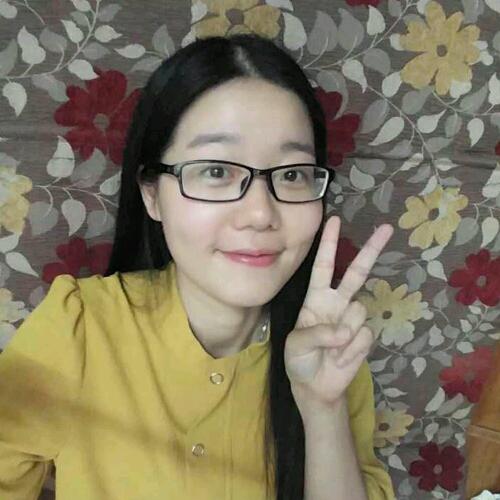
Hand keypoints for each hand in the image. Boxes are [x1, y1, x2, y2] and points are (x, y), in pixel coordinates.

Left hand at [284, 215, 393, 414]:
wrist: (314, 387)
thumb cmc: (299, 360)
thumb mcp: (296, 344)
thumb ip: (317, 334)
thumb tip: (345, 331)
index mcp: (316, 298)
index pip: (323, 266)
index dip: (329, 244)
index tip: (335, 220)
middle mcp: (337, 303)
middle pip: (356, 273)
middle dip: (371, 250)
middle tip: (386, 228)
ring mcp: (352, 320)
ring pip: (358, 311)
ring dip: (344, 334)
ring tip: (330, 350)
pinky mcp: (364, 338)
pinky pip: (364, 336)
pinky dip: (351, 350)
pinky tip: (340, 358)